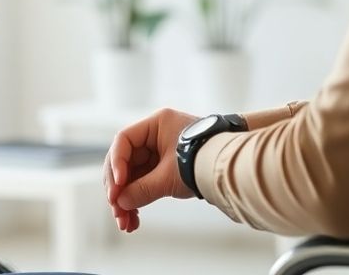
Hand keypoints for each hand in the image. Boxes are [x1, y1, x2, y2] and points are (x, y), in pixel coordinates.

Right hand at [103, 107, 197, 232]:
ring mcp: (162, 152)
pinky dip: (139, 201)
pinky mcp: (168, 168)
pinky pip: (145, 183)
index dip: (116, 164)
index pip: (124, 140)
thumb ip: (141, 189)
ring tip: (126, 224)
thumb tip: (121, 202)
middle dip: (119, 189)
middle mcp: (157, 135)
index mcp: (157, 124)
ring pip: (134, 176)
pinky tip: (135, 221)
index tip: (117, 188)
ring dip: (127, 201)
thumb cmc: (203, 162)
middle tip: (116, 210)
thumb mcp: (168, 177)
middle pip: (126, 161)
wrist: (233, 171)